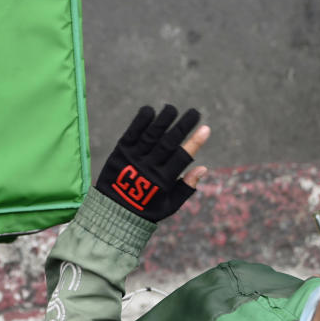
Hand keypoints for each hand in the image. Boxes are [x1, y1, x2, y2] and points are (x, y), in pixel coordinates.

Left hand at [95, 104, 209, 221]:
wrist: (113, 212)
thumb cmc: (146, 209)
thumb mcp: (169, 205)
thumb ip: (186, 187)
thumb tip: (203, 168)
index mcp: (162, 180)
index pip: (182, 157)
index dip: (195, 142)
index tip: (206, 128)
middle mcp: (148, 167)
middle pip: (168, 143)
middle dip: (182, 126)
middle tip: (195, 112)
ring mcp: (132, 158)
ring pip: (150, 136)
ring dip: (162, 120)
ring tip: (172, 108)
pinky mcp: (119, 152)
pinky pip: (131, 134)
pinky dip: (140, 122)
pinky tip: (149, 110)